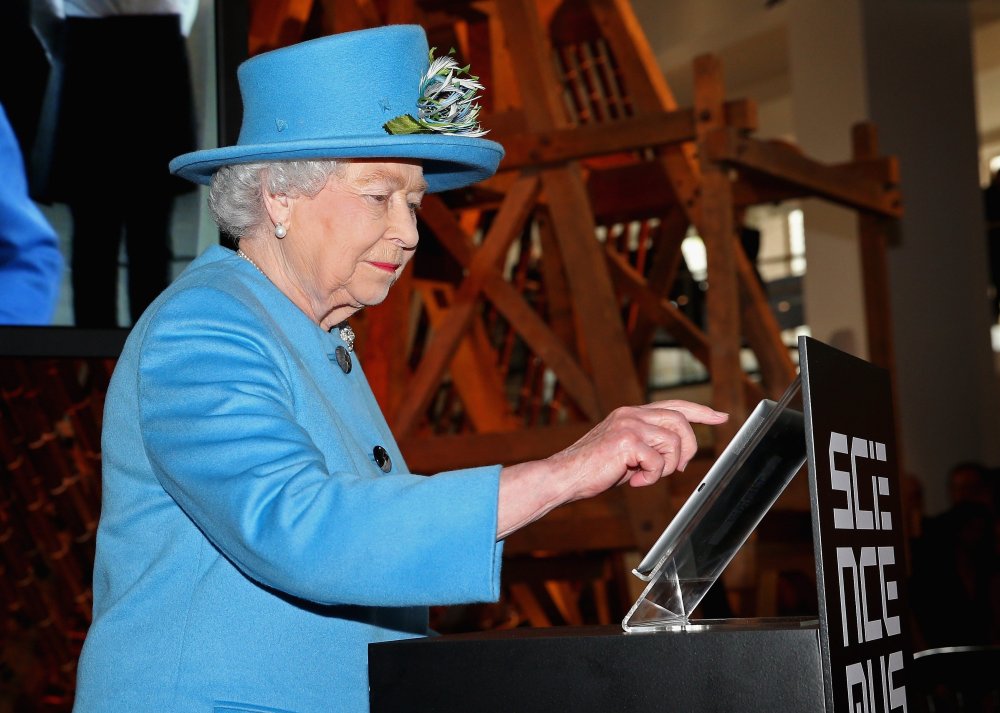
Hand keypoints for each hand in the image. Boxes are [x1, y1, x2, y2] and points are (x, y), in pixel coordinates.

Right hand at [496, 400, 727, 538]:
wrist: (564, 476)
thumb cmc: (591, 469)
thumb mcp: (625, 453)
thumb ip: (647, 447)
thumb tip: (674, 458)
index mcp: (631, 413)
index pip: (673, 405)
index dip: (700, 411)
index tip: (720, 416)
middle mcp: (631, 413)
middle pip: (680, 421)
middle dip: (688, 448)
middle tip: (677, 468)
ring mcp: (629, 424)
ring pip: (673, 443)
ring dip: (667, 466)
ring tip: (645, 476)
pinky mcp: (627, 440)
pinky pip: (659, 461)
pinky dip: (651, 478)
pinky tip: (633, 481)